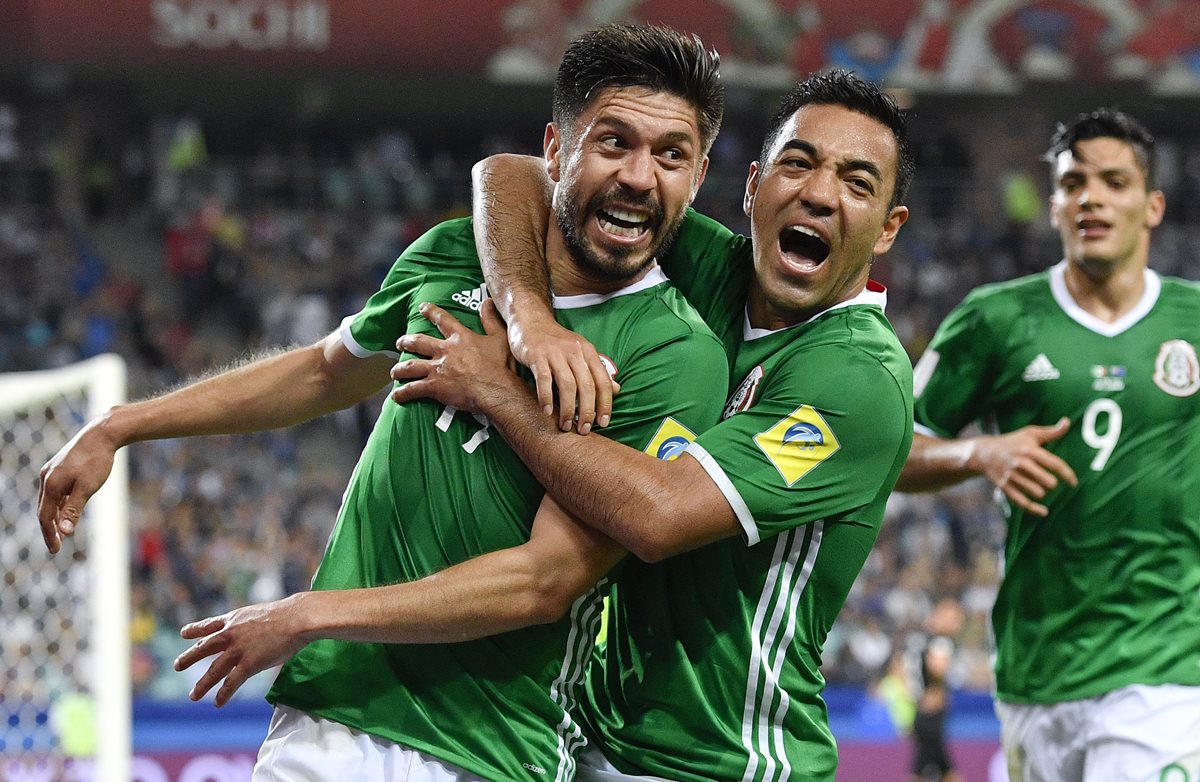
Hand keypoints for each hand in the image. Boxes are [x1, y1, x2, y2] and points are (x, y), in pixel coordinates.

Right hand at [37, 419, 118, 554]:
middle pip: (44, 509)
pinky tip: (67, 508)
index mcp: (51, 485)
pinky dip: (59, 503)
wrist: (101, 434)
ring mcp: (52, 471)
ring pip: (50, 500)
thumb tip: (65, 532)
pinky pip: (55, 490)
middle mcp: (47, 477)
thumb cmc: (96, 461)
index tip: (55, 550)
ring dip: (54, 516)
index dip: (50, 535)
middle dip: (50, 528)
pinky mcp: (59, 466)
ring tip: (62, 531)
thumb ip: (74, 510)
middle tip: (57, 544)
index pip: (45, 517)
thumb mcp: (87, 488)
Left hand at [174, 595, 309, 706]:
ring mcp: (238, 650)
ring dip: (202, 684)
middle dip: (189, 657)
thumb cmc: (288, 614)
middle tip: (177, 665)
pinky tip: (217, 703)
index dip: (195, 629)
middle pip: (204, 648)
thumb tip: (258, 630)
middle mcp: (231, 634)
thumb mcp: (262, 613)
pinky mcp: (249, 664)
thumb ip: (253, 624)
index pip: (210, 625)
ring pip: (214, 670)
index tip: (184, 633)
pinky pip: (232, 682)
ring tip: (193, 695)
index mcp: (235, 619)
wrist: (296, 618)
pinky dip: (223, 694)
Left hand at [391, 299, 519, 412]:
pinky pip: (413, 389)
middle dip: (406, 341)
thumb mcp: (500, 338)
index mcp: (460, 338)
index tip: (422, 307)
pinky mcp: (435, 387)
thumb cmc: (501, 366)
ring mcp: (438, 369)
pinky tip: (396, 396)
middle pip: (419, 342)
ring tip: (394, 372)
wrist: (496, 389)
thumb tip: (486, 302)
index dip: (431, 312)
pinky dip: (403, 393)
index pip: (443, 320)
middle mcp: (445, 351)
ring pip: (411, 366)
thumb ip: (491, 319)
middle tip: (399, 342)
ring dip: (400, 369)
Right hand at [507, 312, 615, 434]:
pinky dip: (546, 397)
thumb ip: (597, 371)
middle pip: (587, 386)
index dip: (605, 404)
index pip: (603, 381)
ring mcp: (555, 352)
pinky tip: (547, 412)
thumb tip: (617, 390)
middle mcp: (574, 351)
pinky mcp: (536, 355)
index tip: (603, 423)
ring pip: (567, 385)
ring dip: (568, 409)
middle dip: (587, 411)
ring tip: (566, 425)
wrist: (530, 321)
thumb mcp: (580, 353)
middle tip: (584, 430)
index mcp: (588, 352)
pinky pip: (543, 379)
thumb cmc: (556, 342)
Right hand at [974, 417, 1076, 516]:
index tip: (1073, 483)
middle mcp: (1021, 463)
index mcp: (1030, 450)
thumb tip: (1067, 422)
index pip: (1055, 464)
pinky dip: (1034, 509)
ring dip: (1042, 492)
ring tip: (1039, 488)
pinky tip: (1044, 512)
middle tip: (1049, 481)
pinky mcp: (1005, 486)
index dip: (1067, 475)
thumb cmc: (1012, 442)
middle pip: (1048, 482)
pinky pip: (1022, 502)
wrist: (984, 452)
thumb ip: (1051, 431)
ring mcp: (1012, 476)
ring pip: (1037, 492)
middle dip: (1052, 484)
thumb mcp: (1030, 433)